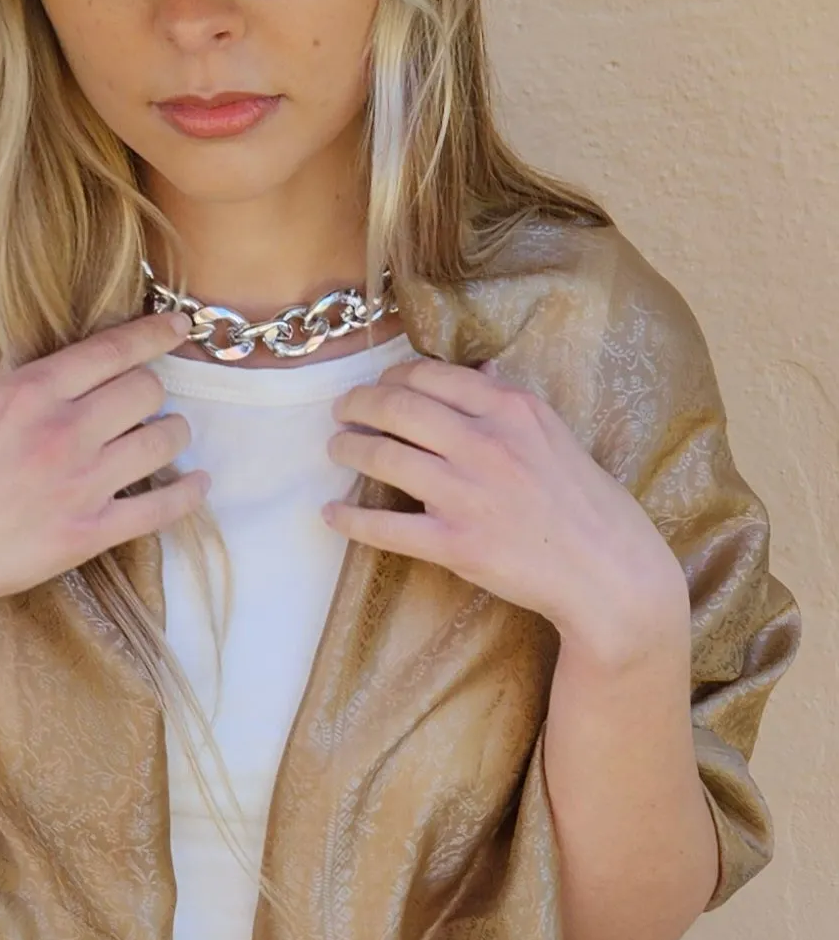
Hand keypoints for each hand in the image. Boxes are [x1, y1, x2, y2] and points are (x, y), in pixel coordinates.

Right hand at [0, 308, 208, 633]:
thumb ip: (22, 383)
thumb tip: (64, 355)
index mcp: (28, 393)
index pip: (112, 350)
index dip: (155, 333)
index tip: (178, 326)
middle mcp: (62, 431)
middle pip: (146, 390)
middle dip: (152, 390)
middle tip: (143, 400)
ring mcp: (81, 484)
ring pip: (163, 440)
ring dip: (173, 434)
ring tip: (167, 435)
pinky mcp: (90, 532)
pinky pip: (162, 507)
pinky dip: (188, 493)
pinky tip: (198, 484)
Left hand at [324, 356, 690, 669]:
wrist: (608, 570)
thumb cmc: (583, 500)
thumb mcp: (552, 433)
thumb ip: (508, 402)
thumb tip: (477, 369)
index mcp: (511, 410)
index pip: (431, 375)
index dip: (392, 376)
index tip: (378, 385)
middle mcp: (485, 444)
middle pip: (397, 407)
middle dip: (358, 404)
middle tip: (342, 410)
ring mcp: (468, 494)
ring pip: (384, 456)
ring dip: (348, 449)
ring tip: (336, 448)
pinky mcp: (456, 544)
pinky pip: (386, 527)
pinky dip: (350, 518)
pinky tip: (331, 513)